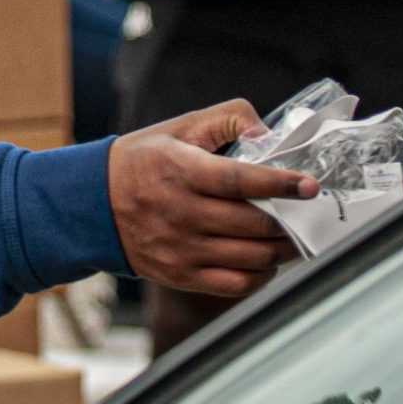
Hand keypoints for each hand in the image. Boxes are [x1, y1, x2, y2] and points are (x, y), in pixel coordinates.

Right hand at [107, 99, 315, 298]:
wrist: (93, 203)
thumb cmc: (144, 161)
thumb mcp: (180, 127)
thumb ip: (227, 119)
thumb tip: (268, 135)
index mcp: (181, 171)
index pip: (239, 181)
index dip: (279, 183)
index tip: (309, 185)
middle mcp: (181, 213)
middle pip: (252, 224)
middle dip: (290, 219)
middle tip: (308, 213)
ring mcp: (181, 249)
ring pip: (250, 257)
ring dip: (282, 249)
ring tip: (294, 236)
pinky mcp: (180, 275)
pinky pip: (234, 284)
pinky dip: (260, 275)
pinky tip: (266, 260)